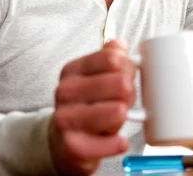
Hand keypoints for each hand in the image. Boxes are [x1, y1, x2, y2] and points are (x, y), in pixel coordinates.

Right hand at [49, 40, 135, 175]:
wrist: (62, 143)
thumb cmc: (86, 105)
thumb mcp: (94, 77)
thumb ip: (109, 57)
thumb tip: (120, 46)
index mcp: (72, 70)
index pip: (112, 59)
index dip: (129, 66)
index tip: (130, 75)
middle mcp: (66, 91)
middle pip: (120, 83)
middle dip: (130, 92)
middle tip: (126, 99)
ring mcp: (66, 119)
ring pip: (117, 111)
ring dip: (125, 115)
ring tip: (120, 116)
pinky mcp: (72, 146)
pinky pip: (110, 143)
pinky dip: (119, 143)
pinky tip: (120, 141)